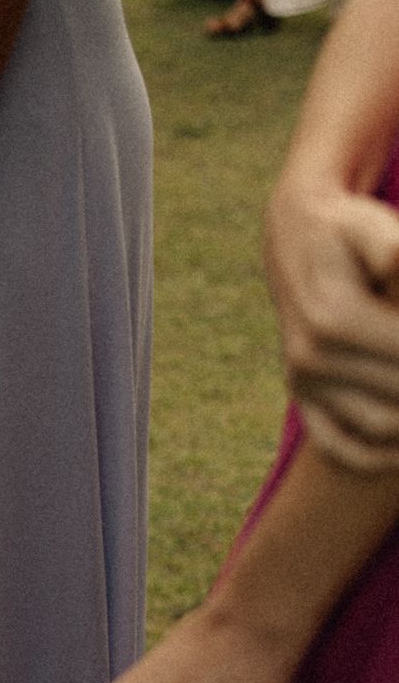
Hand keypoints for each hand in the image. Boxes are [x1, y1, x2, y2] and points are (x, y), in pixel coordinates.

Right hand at [265, 175, 398, 470]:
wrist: (295, 242)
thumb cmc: (349, 233)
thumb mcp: (372, 228)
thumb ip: (393, 249)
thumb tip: (398, 264)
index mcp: (332, 319)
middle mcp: (311, 358)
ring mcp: (303, 383)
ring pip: (383, 424)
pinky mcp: (302, 399)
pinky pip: (341, 446)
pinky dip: (380, 454)